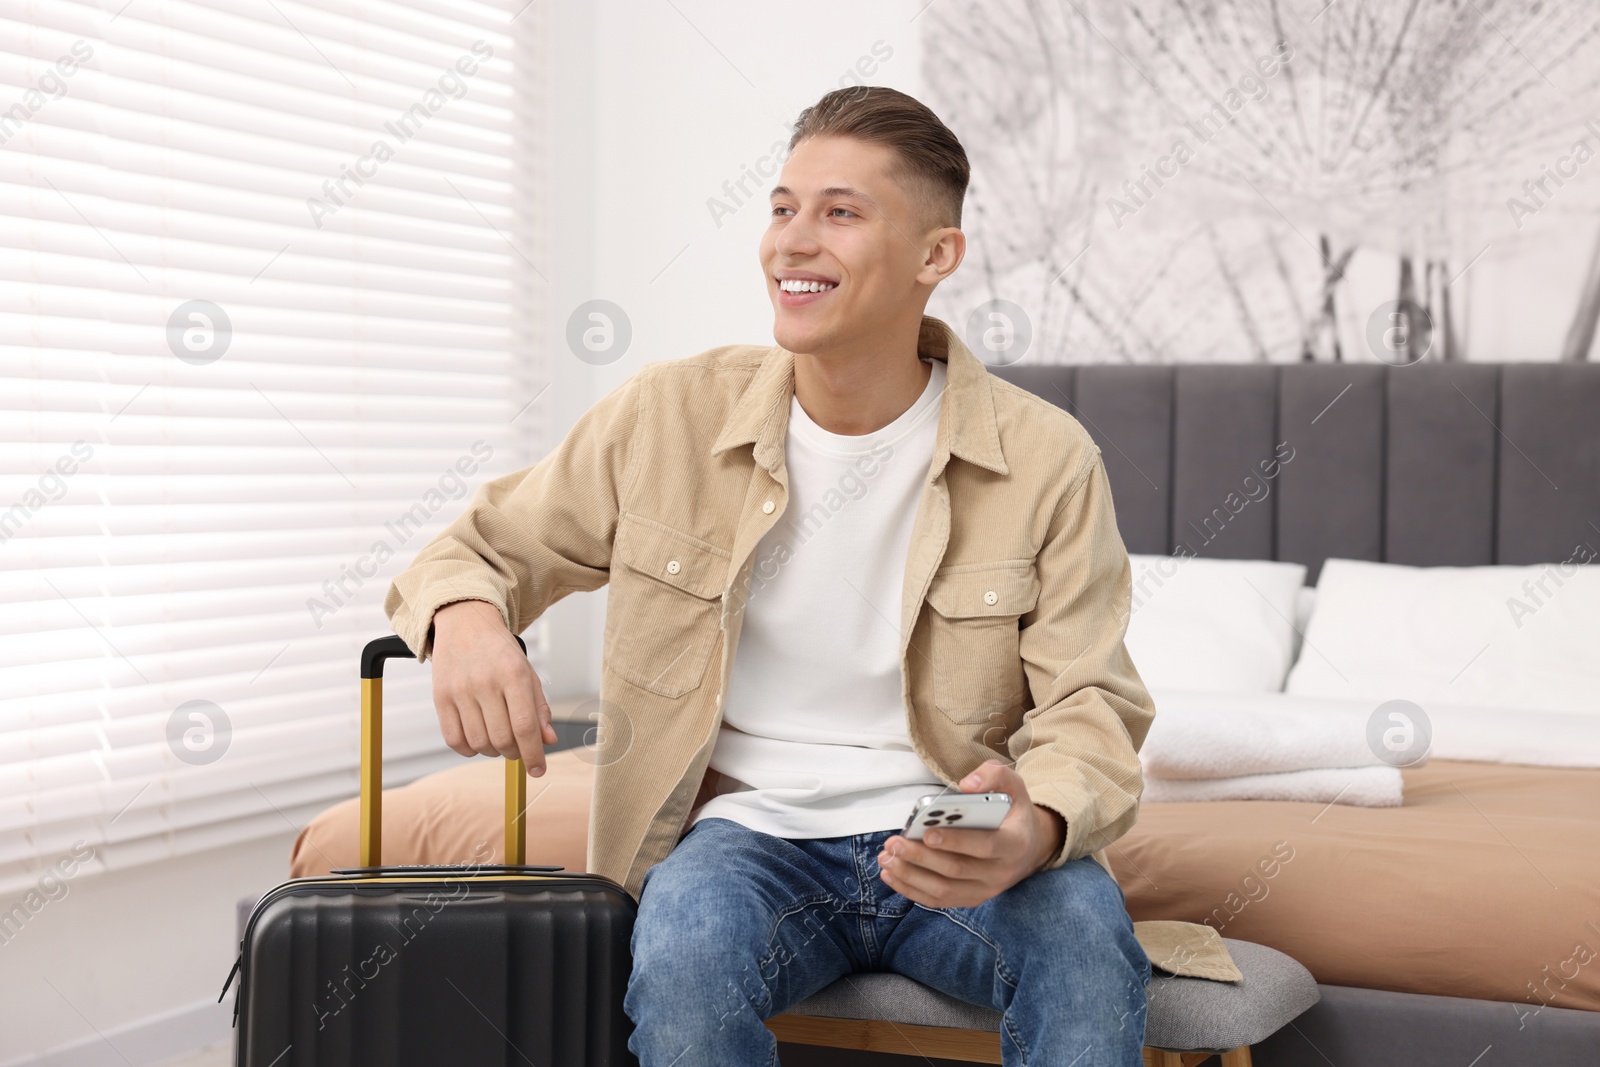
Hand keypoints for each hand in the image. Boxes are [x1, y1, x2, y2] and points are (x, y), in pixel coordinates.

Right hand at [429, 599, 557, 775]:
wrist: (465, 623)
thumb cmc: (500, 651)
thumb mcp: (527, 673)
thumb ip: (539, 709)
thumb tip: (548, 741)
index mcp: (513, 674)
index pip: (525, 726)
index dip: (534, 754)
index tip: (538, 770)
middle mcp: (485, 682)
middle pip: (503, 739)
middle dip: (515, 753)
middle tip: (518, 748)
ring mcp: (460, 690)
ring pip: (479, 743)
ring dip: (492, 751)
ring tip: (498, 739)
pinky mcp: (440, 697)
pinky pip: (454, 739)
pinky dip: (468, 749)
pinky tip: (477, 740)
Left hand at [876, 760, 1065, 908]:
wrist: (1028, 846)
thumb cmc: (1012, 811)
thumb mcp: (1012, 785)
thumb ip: (992, 776)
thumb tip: (966, 785)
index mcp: (1015, 843)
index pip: (986, 846)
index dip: (956, 841)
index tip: (927, 833)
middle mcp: (1001, 872)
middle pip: (957, 869)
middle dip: (921, 857)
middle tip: (894, 843)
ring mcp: (985, 889)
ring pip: (944, 889)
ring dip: (911, 875)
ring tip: (886, 858)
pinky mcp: (971, 899)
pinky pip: (939, 900)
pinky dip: (912, 889)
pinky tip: (891, 874)